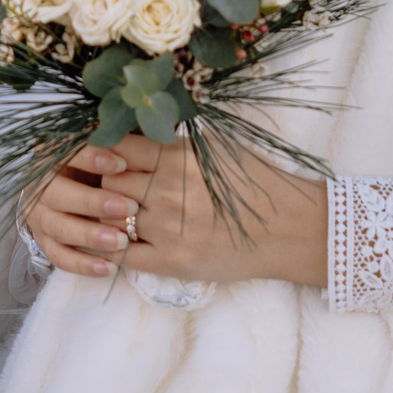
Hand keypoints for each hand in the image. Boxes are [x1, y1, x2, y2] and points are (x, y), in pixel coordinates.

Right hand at [21, 146, 140, 277]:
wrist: (83, 187)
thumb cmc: (102, 162)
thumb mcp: (106, 147)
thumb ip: (117, 140)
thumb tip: (137, 136)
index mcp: (50, 154)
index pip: (65, 153)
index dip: (91, 158)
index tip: (123, 164)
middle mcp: (38, 184)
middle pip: (56, 193)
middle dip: (93, 201)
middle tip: (129, 207)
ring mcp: (39, 214)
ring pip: (57, 227)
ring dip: (89, 235)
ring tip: (121, 241)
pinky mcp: (44, 241)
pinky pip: (59, 256)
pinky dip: (83, 264)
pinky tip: (109, 268)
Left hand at [97, 134, 327, 287]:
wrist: (287, 229)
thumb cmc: (254, 181)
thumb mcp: (213, 149)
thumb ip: (172, 142)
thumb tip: (133, 130)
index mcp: (177, 158)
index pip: (115, 147)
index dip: (104, 150)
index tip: (104, 154)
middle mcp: (166, 191)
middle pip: (108, 181)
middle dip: (105, 181)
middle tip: (109, 183)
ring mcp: (166, 229)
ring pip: (110, 216)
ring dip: (108, 213)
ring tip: (114, 210)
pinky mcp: (170, 262)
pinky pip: (121, 254)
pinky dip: (109, 246)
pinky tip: (110, 240)